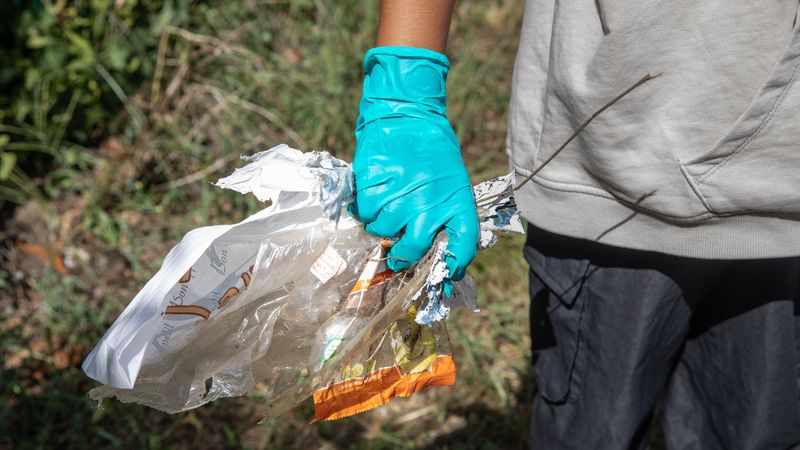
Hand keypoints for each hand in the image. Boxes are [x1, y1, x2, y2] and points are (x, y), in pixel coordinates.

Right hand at [350, 46, 478, 280]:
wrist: (408, 113)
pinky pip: (364, 211)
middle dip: (402, 257)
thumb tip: (445, 264)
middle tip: (397, 252)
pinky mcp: (374, 178)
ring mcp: (399, 189)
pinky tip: (373, 195)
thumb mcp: (452, 183)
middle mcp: (428, 199)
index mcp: (456, 199)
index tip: (445, 277)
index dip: (454, 267)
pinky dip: (364, 208)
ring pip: (382, 230)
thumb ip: (449, 218)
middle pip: (412, 249)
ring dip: (380, 226)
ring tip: (385, 210)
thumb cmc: (433, 155)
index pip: (463, 245)